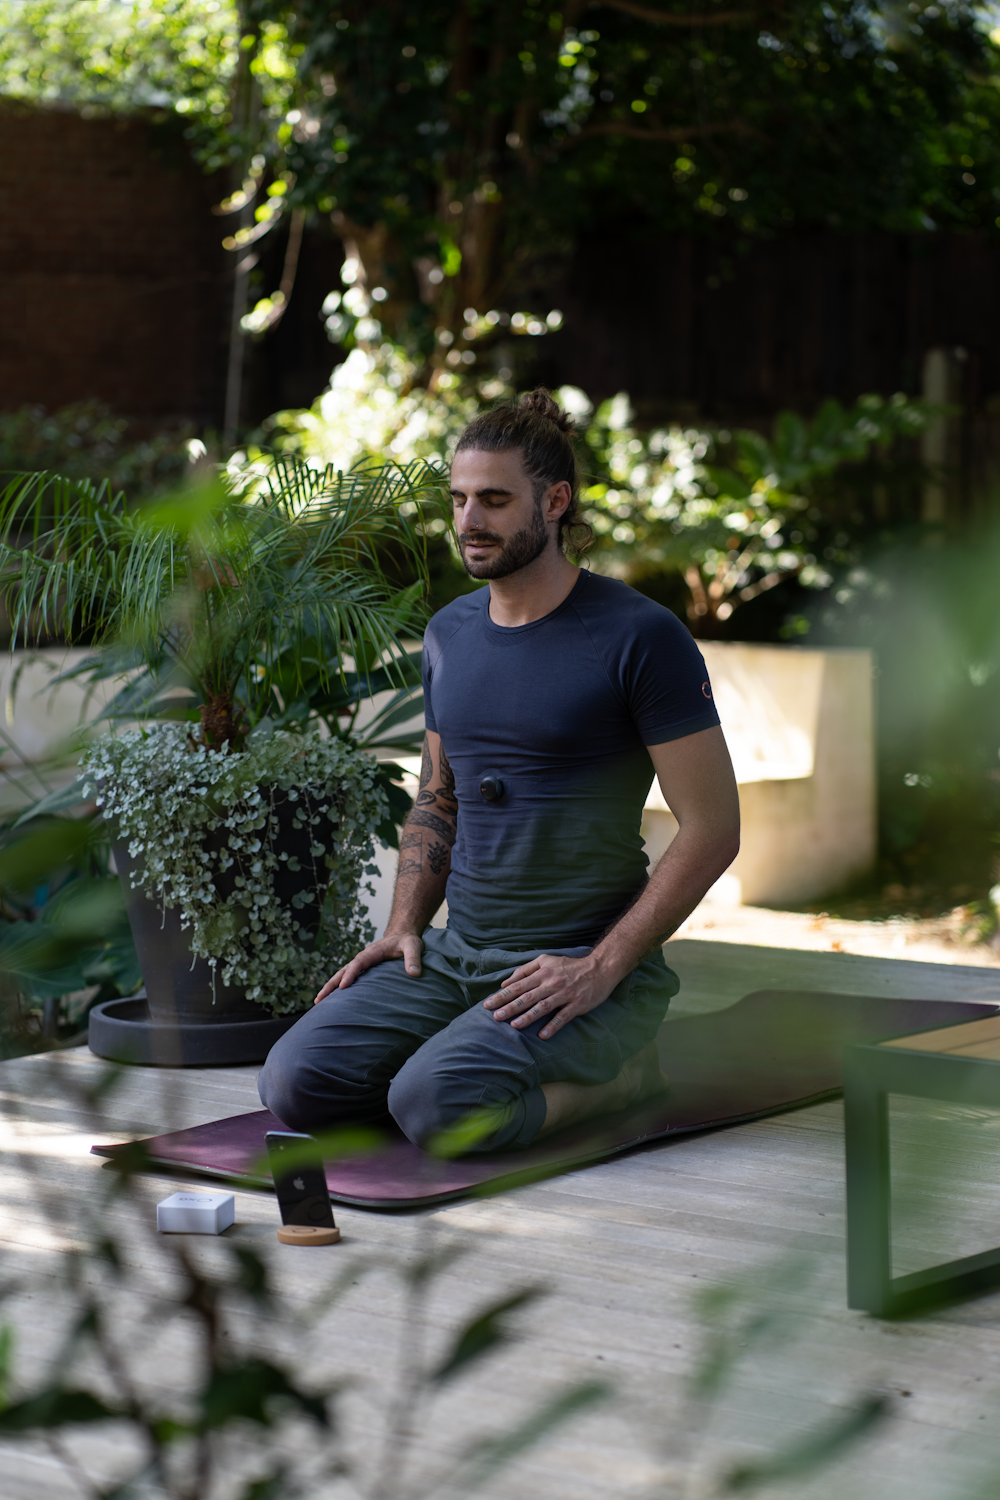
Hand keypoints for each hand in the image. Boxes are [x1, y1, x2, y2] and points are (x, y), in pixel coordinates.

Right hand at [314, 932, 423, 1002]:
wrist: (402, 935)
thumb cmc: (407, 941)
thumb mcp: (414, 946)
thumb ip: (414, 958)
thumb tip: (415, 974)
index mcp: (373, 952)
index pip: (359, 963)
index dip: (351, 974)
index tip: (343, 986)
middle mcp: (363, 957)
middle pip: (343, 970)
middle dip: (331, 984)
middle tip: (320, 998)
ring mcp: (361, 963)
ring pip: (342, 974)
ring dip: (330, 987)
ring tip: (318, 1001)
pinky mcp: (363, 970)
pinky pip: (347, 977)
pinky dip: (338, 987)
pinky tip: (331, 1000)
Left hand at [483, 953, 617, 1039]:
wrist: (599, 969)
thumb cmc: (569, 966)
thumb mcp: (546, 961)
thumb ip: (525, 970)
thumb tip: (505, 982)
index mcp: (542, 973)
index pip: (518, 985)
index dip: (502, 995)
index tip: (488, 1004)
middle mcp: (551, 984)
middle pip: (527, 997)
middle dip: (510, 1007)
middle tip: (496, 1017)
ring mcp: (564, 995)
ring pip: (543, 1007)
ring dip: (528, 1016)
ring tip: (514, 1026)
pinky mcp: (577, 1005)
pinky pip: (563, 1017)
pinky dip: (553, 1026)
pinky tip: (543, 1035)